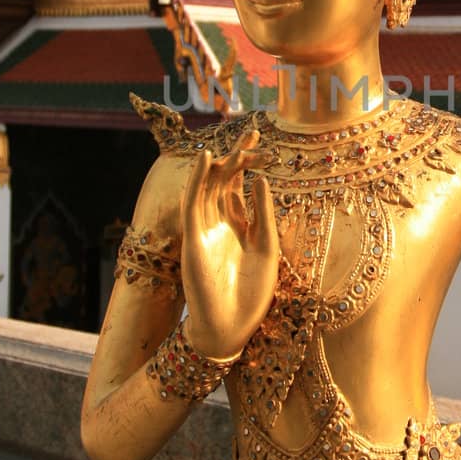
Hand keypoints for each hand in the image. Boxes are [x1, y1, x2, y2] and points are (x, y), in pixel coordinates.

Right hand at [180, 128, 278, 363]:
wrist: (231, 328)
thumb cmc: (251, 295)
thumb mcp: (267, 249)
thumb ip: (263, 215)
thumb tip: (262, 178)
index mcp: (239, 226)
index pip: (240, 185)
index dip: (247, 163)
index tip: (260, 141)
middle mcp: (219, 223)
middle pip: (224, 181)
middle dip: (236, 156)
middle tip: (251, 131)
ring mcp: (204, 229)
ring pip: (209, 187)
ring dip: (219, 163)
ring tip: (232, 140)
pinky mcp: (193, 239)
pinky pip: (193, 203)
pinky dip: (198, 180)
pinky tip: (206, 160)